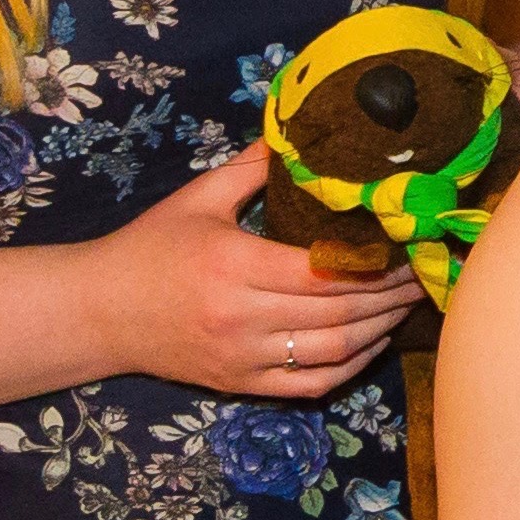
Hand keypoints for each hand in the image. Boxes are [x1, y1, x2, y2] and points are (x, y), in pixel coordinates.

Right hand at [82, 150, 421, 397]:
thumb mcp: (198, 198)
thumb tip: (301, 135)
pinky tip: (373, 342)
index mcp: (233, 264)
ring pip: (331, 351)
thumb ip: (253, 168)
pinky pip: (309, 384)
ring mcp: (242, 356)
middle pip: (337, 311)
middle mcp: (240, 316)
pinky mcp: (240, 384)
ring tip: (407, 304)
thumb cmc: (150, 248)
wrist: (97, 312)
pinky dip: (349, 367)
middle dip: (388, 294)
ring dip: (379, 329)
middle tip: (422, 273)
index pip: (321, 269)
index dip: (372, 263)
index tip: (406, 245)